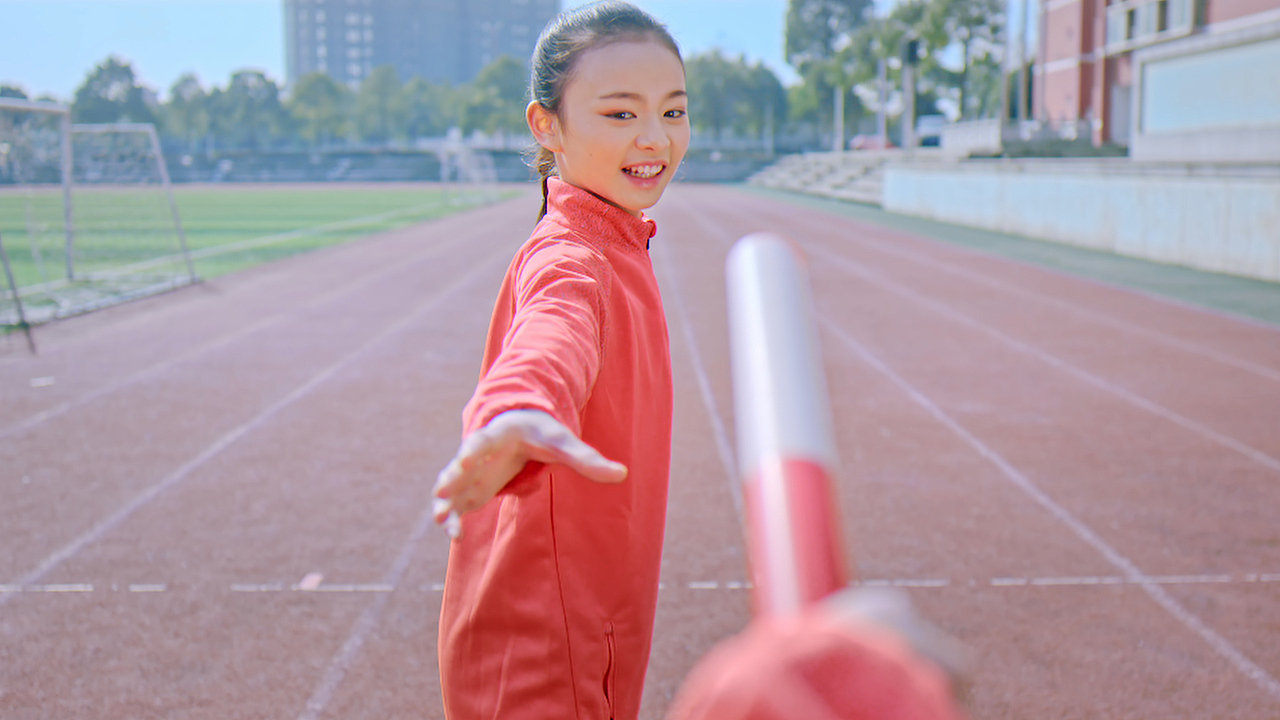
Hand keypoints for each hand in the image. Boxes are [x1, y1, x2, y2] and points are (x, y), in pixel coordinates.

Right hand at [432, 409, 627, 536]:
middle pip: (458, 464)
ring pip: (450, 487)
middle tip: (441, 490)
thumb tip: (622, 473)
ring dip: (445, 502)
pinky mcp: (470, 489)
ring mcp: (470, 472)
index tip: (465, 459)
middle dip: (450, 476)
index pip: (481, 440)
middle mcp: (477, 453)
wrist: (519, 427)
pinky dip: (452, 517)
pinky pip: (456, 503)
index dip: (472, 450)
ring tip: (441, 521)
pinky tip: (455, 536)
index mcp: (498, 434)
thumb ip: (588, 460)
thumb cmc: (541, 433)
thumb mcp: (563, 443)